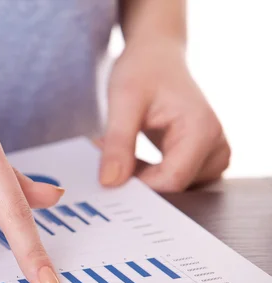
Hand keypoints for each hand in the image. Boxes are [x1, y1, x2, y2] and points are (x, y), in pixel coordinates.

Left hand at [99, 39, 230, 191]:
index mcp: (203, 130)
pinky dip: (147, 173)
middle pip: (172, 186)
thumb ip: (118, 143)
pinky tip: (130, 155)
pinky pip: (171, 179)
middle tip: (107, 154)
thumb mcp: (123, 101)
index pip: (172, 181)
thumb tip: (110, 182)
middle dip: (135, 178)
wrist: (157, 55)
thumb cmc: (144, 69)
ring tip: (119, 148)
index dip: (137, 184)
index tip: (107, 174)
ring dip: (140, 175)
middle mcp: (215, 145)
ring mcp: (212, 154)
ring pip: (170, 186)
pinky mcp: (201, 159)